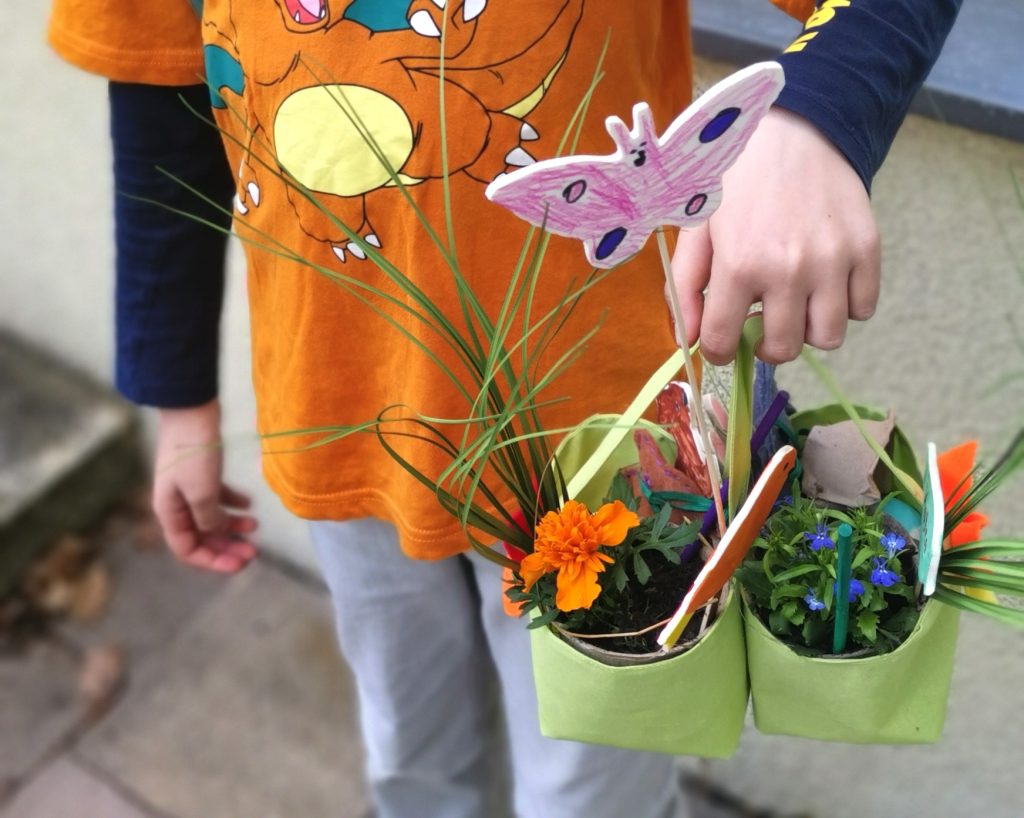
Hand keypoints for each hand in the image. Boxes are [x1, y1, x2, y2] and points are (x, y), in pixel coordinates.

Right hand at [152, 399, 257, 572]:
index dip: (213, 561)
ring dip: (232, 525)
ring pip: (211, 517)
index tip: (241, 564)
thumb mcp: (201, 492)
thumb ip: (209, 519)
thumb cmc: (193, 453)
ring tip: (256, 526)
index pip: (188, 549)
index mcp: (169, 512)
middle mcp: (176, 503)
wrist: (190, 410)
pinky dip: (233, 502)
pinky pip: (217, 496)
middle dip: (227, 545)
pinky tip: (250, 504)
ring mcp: (188, 487)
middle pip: (202, 536)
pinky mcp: (201, 472)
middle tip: (255, 551)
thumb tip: (217, 532)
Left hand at [671, 106, 880, 364]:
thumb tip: (687, 340)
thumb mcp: (696, 229)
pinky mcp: (867, 248)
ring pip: (828, 337)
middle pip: (783, 349)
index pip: (724, 342)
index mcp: (739, 265)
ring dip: (809, 330)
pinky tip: (825, 283)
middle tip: (762, 323)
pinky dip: (846, 305)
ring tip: (796, 305)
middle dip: (766, 346)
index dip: (719, 350)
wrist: (794, 131)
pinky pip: (863, 308)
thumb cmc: (736, 182)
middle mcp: (789, 269)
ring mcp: (833, 261)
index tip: (723, 343)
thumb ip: (684, 288)